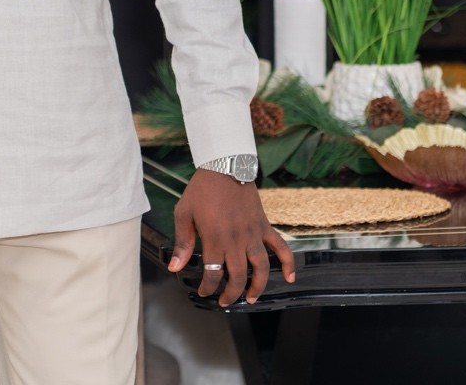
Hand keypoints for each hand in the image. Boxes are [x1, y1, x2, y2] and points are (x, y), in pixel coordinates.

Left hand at [166, 169, 295, 305]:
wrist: (224, 165)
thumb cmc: (201, 189)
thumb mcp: (184, 213)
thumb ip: (182, 242)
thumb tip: (175, 267)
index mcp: (215, 238)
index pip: (214, 273)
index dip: (208, 287)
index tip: (204, 292)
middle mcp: (236, 240)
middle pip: (238, 276)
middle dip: (231, 294)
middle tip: (225, 301)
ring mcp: (253, 234)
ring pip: (261, 268)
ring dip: (258, 287)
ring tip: (251, 298)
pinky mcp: (264, 226)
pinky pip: (280, 247)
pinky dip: (288, 263)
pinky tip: (289, 278)